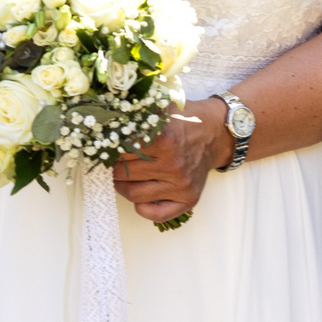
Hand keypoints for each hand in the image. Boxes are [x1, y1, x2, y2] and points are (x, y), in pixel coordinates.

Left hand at [114, 97, 229, 224]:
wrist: (216, 133)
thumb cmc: (184, 121)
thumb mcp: (160, 108)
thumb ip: (135, 112)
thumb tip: (105, 116)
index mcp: (164, 139)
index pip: (120, 151)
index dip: (109, 149)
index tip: (106, 147)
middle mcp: (173, 164)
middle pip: (123, 173)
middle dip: (113, 167)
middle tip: (111, 161)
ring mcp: (181, 184)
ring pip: (133, 194)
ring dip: (122, 186)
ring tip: (122, 176)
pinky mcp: (189, 199)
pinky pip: (157, 214)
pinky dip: (143, 208)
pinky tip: (141, 196)